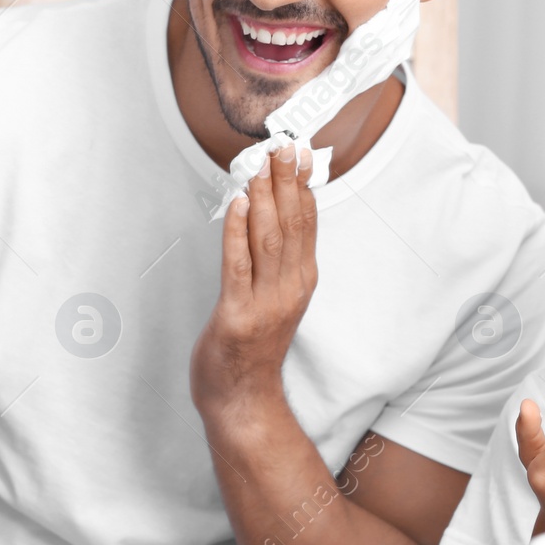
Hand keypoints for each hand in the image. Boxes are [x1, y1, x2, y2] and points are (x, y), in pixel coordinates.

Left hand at [191, 146, 318, 420]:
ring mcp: (265, 303)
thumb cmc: (253, 346)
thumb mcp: (277, 298)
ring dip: (264, 199)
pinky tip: (237, 205)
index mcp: (301, 282)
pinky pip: (238, 266)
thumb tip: (273, 212)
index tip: (301, 152)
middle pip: (290, 225)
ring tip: (261, 166)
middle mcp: (290, 289)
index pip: (307, 224)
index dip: (304, 186)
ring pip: (268, 240)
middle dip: (286, 182)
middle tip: (283, 145)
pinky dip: (237, 232)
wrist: (242, 399)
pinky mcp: (237, 315)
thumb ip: (277, 259)